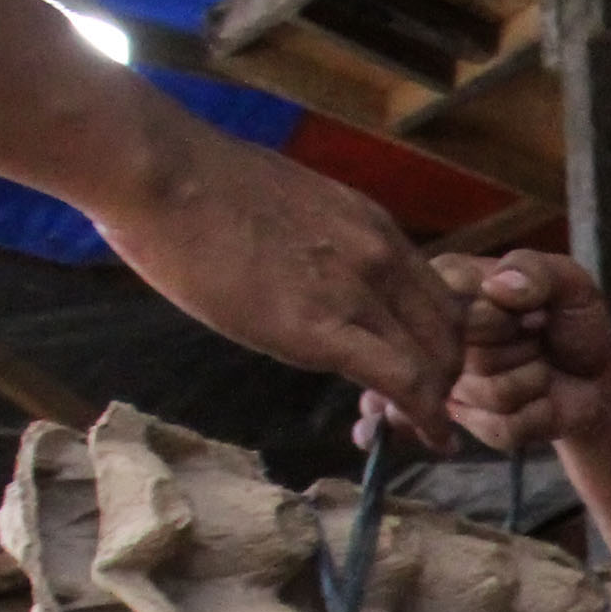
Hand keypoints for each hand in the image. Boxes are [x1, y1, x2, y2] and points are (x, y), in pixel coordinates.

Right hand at [85, 118, 460, 443]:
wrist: (160, 171)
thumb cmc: (199, 185)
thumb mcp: (292, 207)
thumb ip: (321, 245)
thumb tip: (313, 275)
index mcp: (372, 226)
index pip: (437, 295)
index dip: (437, 341)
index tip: (417, 369)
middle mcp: (380, 256)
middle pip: (450, 332)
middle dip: (443, 378)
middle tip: (414, 408)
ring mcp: (357, 290)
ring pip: (436, 362)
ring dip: (432, 404)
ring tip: (407, 429)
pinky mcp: (322, 327)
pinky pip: (403, 381)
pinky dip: (426, 418)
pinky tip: (430, 439)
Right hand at [428, 248, 610, 455]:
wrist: (596, 373)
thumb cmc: (571, 318)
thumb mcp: (569, 281)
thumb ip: (535, 270)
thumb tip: (497, 286)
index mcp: (447, 285)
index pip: (451, 304)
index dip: (502, 315)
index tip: (531, 310)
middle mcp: (436, 336)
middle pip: (471, 352)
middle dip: (523, 345)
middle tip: (537, 336)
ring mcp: (451, 384)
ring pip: (491, 392)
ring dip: (535, 378)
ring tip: (540, 365)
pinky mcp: (474, 424)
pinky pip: (504, 427)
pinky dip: (540, 413)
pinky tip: (541, 397)